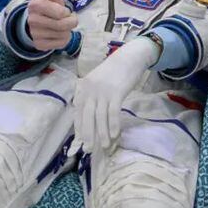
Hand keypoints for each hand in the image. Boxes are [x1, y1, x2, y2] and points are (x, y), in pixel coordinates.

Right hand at [25, 0, 77, 50]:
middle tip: (66, 19)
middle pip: (63, 25)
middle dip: (70, 22)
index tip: (62, 11)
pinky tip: (56, 35)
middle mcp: (32, 20)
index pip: (61, 12)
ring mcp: (34, 34)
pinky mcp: (38, 45)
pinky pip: (59, 44)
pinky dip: (62, 40)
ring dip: (66, 31)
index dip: (66, 12)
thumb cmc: (49, 8)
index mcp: (35, 5)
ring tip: (60, 26)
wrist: (38, 24)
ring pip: (62, 35)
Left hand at [70, 37, 158, 153]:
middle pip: (87, 116)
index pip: (78, 111)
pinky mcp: (116, 92)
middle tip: (90, 149)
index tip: (81, 141)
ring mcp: (103, 91)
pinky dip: (113, 125)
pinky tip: (115, 134)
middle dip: (88, 134)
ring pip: (100, 117)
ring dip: (102, 133)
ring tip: (105, 146)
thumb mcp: (96, 82)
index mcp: (83, 88)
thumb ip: (91, 96)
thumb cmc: (113, 72)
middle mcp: (90, 90)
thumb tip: (88, 117)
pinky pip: (113, 112)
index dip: (80, 127)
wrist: (129, 58)